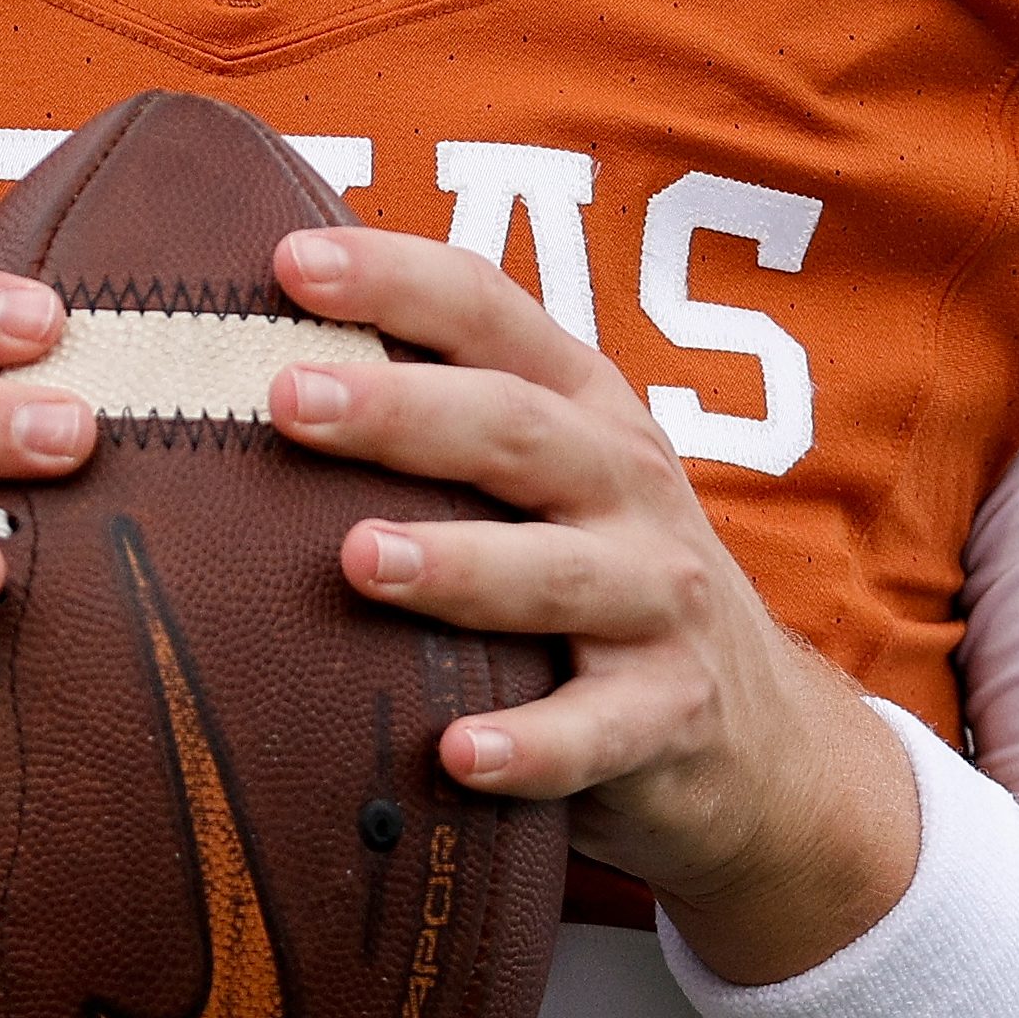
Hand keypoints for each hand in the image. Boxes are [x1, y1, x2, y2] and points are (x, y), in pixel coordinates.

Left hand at [261, 226, 919, 984]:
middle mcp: (627, 486)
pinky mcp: (669, 715)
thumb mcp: (551, 475)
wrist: (761, 732)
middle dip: (402, 409)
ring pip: (557, 574)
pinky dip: (534, 745)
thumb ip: (444, 420)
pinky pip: (598, 733)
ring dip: (458, 564)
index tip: (289, 263)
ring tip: (357, 558)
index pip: (491, 314)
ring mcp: (658, 601)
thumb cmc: (599, 573)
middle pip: (516, 430)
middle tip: (290, 398)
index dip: (397, 280)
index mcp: (584, 407)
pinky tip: (460, 753)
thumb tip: (257, 360)